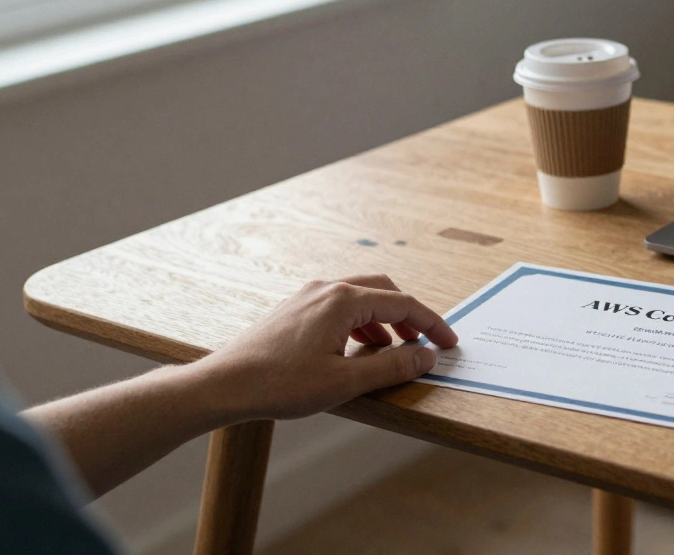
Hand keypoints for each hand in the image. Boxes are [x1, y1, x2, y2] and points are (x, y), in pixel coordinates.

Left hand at [191, 274, 458, 421]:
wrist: (224, 384)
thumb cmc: (280, 384)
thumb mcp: (346, 381)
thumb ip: (393, 366)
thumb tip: (426, 356)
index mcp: (344, 300)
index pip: (404, 303)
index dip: (432, 324)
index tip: (449, 343)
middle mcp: (327, 288)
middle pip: (384, 291)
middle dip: (410, 316)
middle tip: (425, 343)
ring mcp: (307, 296)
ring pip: (362, 297)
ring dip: (385, 319)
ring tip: (394, 349)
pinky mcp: (294, 309)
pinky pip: (340, 305)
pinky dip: (361, 321)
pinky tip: (358, 348)